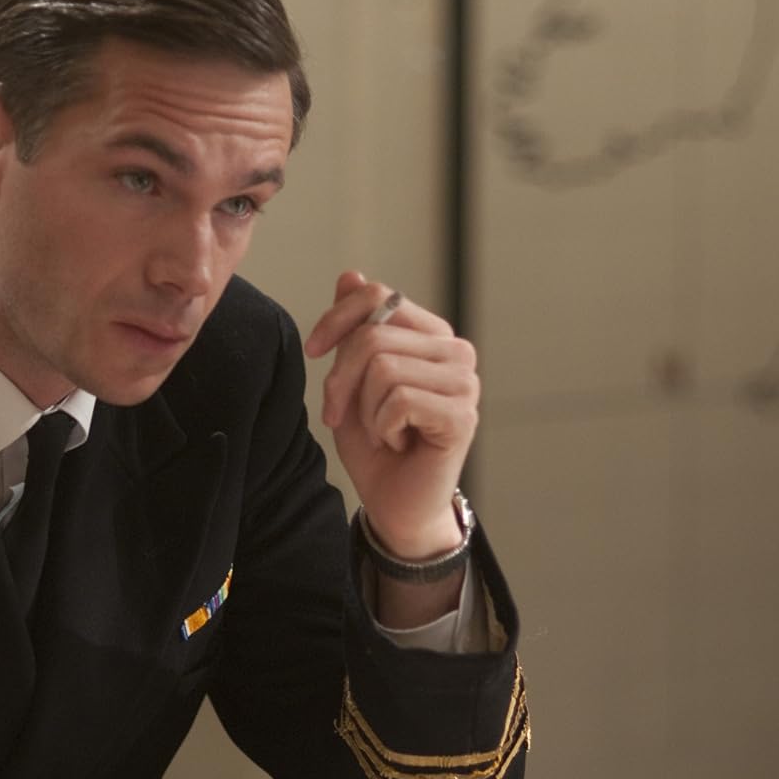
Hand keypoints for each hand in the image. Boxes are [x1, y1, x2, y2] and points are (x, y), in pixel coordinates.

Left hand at [304, 271, 478, 558]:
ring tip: (383, 431)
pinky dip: (382, 427)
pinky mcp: (463, 415)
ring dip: (365, 409)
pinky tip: (398, 443)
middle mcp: (456, 352)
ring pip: (383, 368)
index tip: (313, 352)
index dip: (336, 319)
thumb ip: (355, 329)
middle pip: (373, 335)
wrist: (395, 504)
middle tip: (339, 415)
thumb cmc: (376, 445)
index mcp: (431, 335)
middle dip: (340, 379)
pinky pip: (399, 400)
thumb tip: (352, 274)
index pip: (379, 296)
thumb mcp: (352, 381)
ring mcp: (465, 383)